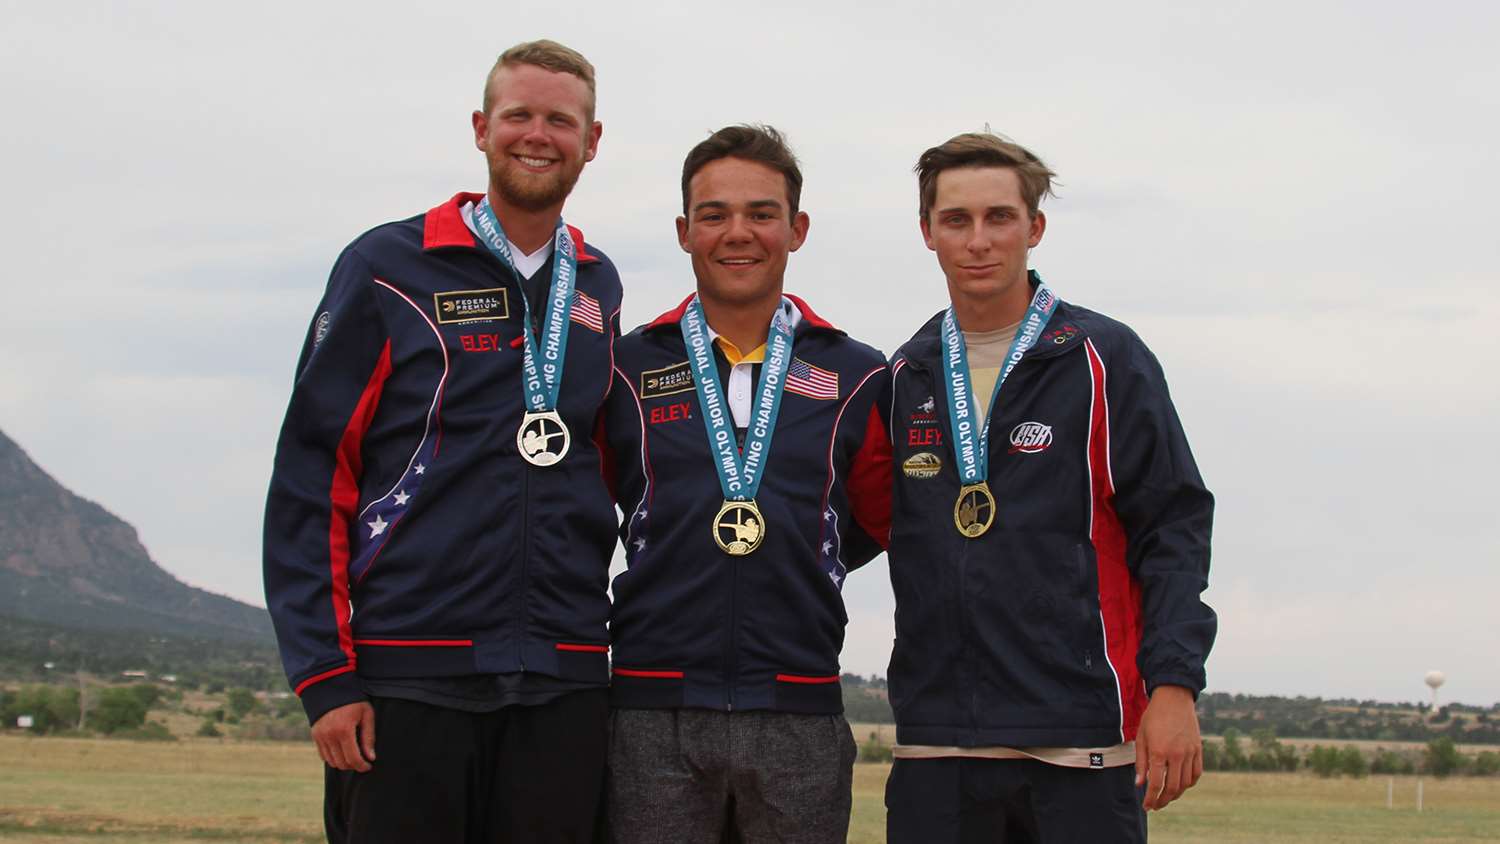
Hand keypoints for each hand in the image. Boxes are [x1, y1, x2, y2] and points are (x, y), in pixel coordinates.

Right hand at [311, 701, 376, 771]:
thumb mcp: (366, 715)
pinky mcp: (315, 735)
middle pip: (342, 763)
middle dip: (353, 766)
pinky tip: (342, 752)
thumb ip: (368, 737)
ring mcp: (320, 736)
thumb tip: (370, 757)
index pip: (353, 758)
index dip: (362, 766)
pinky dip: (333, 758)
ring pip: (331, 761)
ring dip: (343, 763)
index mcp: (344, 730)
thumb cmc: (354, 700)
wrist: (331, 688)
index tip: (368, 766)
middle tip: (362, 762)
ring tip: (353, 757)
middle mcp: (330, 735)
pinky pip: (323, 755)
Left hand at [1133, 685, 1201, 810]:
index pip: (1156, 784)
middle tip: (1155, 805)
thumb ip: (1141, 762)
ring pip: (1186, 783)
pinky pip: (1196, 773)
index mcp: (1159, 752)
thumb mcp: (1141, 737)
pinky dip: (1189, 783)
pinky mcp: (1198, 750)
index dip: (1151, 799)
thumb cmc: (1153, 717)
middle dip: (1163, 801)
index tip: (1146, 806)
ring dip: (1176, 794)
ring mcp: (1190, 753)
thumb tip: (1140, 784)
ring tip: (1166, 797)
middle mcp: (1176, 755)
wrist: (1174, 699)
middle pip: (1172, 788)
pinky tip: (1181, 786)